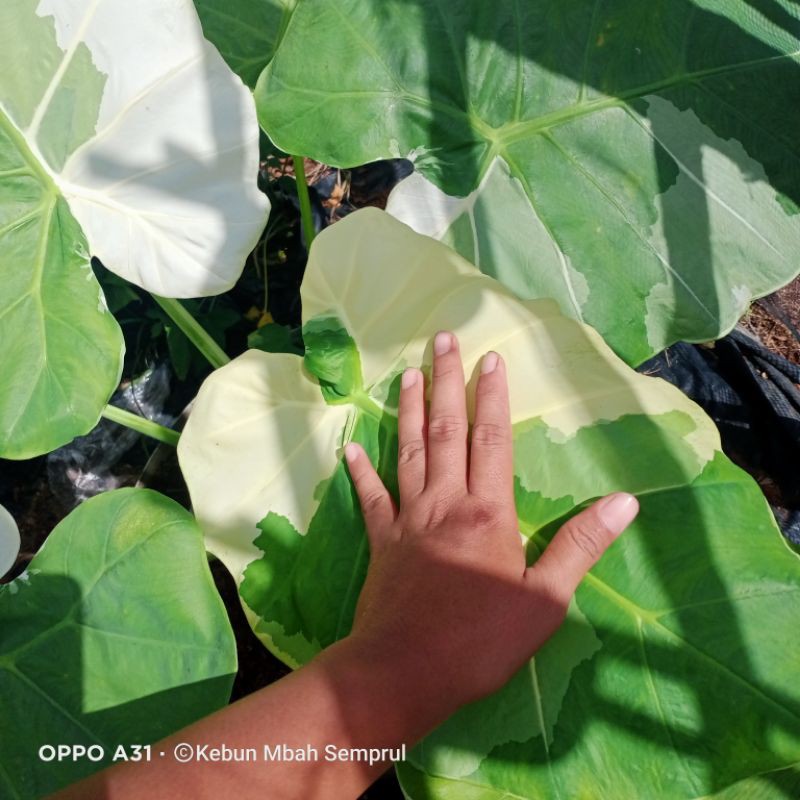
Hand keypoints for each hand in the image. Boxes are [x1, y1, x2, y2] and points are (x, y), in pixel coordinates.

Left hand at [344, 331, 638, 711]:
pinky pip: (371, 497)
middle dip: (445, 382)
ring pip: (409, 451)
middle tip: (440, 340)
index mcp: (488, 511)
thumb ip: (580, 545)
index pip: (492, 439)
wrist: (406, 670)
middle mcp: (445, 502)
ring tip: (405, 373)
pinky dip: (362, 471)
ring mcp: (408, 519)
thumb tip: (625, 500)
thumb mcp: (546, 600)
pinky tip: (352, 446)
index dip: (491, 396)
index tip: (488, 358)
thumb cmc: (481, 640)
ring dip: (407, 410)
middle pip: (446, 430)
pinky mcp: (382, 541)